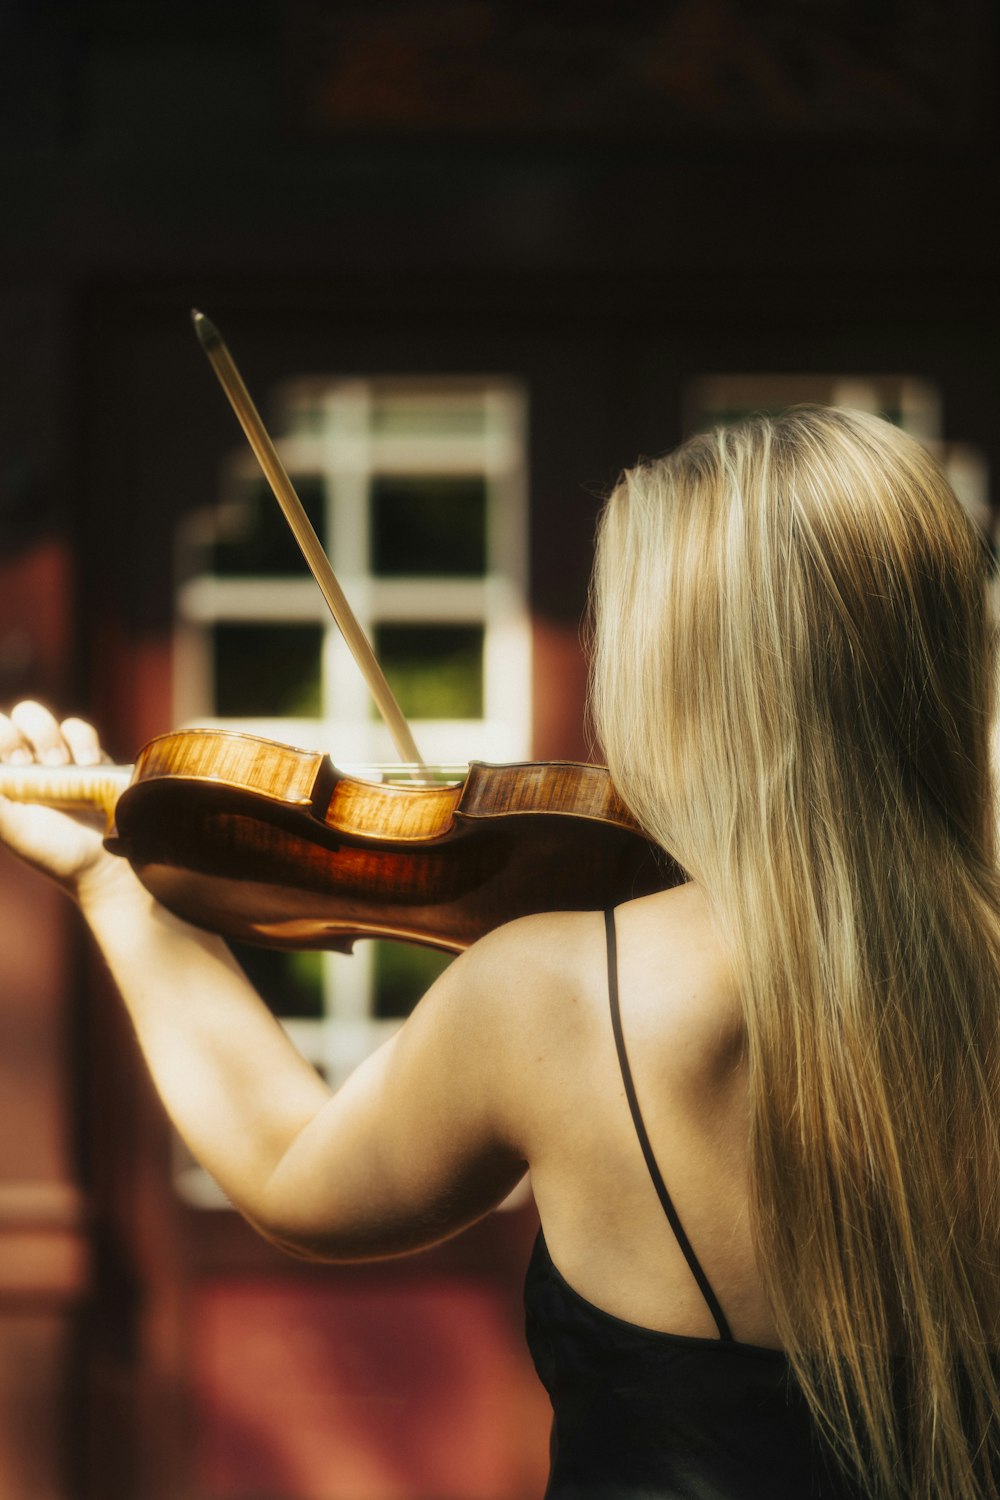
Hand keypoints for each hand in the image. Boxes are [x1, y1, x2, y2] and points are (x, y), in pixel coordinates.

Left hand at [0, 699, 134, 901]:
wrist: (106, 862)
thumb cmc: (55, 852)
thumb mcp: (11, 828)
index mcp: (4, 780)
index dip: (0, 738)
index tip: (16, 763)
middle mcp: (23, 764)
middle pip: (9, 720)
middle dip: (19, 734)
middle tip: (31, 762)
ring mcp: (55, 757)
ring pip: (37, 717)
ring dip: (47, 735)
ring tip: (62, 764)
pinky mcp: (87, 755)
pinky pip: (77, 728)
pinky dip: (81, 740)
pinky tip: (88, 764)